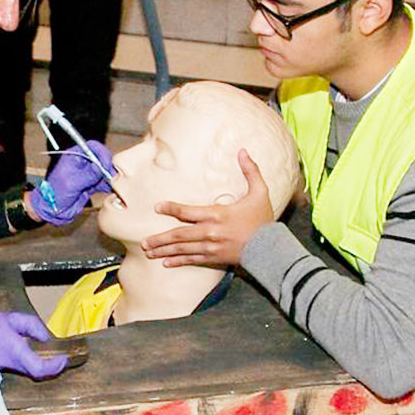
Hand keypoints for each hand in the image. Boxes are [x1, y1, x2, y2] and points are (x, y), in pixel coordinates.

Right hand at [0, 299, 67, 378]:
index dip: (55, 367)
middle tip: (56, 356)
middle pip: (33, 372)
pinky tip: (11, 346)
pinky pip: (8, 365)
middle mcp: (6, 363)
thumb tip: (45, 337)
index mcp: (13, 350)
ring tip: (35, 347)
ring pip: (21, 369)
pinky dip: (15, 358)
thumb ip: (30, 326)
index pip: (40, 369)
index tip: (63, 359)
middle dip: (47, 365)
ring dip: (30, 361)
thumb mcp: (8, 317)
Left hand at [29, 140, 113, 225]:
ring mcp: (87, 173)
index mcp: (74, 156)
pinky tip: (111, 190)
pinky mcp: (91, 184)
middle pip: (101, 158)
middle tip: (112, 177)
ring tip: (113, 184)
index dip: (102, 153)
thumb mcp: (72, 183)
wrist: (51, 209)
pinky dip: (108, 185)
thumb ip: (88, 175)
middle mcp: (82, 162)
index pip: (92, 147)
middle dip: (108, 166)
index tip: (106, 165)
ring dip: (110, 177)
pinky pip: (103, 182)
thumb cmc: (54, 194)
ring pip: (104, 170)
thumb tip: (101, 166)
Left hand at [140, 149, 273, 266]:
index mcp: (217, 215)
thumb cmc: (263, 220)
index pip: (187, 212)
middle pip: (179, 235)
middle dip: (160, 239)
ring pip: (182, 249)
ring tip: (148, 252)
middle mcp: (210, 232)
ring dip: (164, 251)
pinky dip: (178, 261)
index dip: (171, 208)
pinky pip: (192, 260)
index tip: (157, 207)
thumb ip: (251, 171)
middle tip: (144, 241)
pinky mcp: (214, 258)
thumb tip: (243, 151)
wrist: (271, 248)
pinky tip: (166, 263)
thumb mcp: (260, 192)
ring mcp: (211, 247)